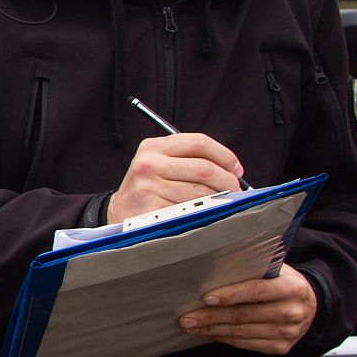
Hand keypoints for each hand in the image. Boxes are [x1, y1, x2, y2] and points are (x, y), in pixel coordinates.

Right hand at [107, 133, 244, 221]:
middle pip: (204, 168)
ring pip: (201, 192)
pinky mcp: (152, 208)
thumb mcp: (159, 164)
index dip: (224, 155)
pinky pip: (191, 211)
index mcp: (153, 147)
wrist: (120, 213)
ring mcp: (149, 186)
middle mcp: (148, 163)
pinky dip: (203, 213)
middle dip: (227, 181)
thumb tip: (232, 168)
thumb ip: (188, 158)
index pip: (199, 142)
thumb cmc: (147, 189)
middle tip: (236, 190)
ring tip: (221, 203)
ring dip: (219, 200)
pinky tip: (203, 214)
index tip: (235, 168)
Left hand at [179, 266, 316, 354]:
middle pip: (244, 315)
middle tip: (187, 317)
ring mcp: (287, 333)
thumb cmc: (284, 282)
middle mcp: (292, 312)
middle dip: (211, 317)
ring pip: (242, 333)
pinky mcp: (280, 347)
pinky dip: (224, 338)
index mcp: (292, 288)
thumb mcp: (277, 270)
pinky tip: (210, 332)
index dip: (231, 295)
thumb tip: (216, 266)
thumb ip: (254, 267)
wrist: (312, 306)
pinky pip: (246, 344)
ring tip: (192, 326)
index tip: (207, 298)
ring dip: (212, 330)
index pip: (257, 291)